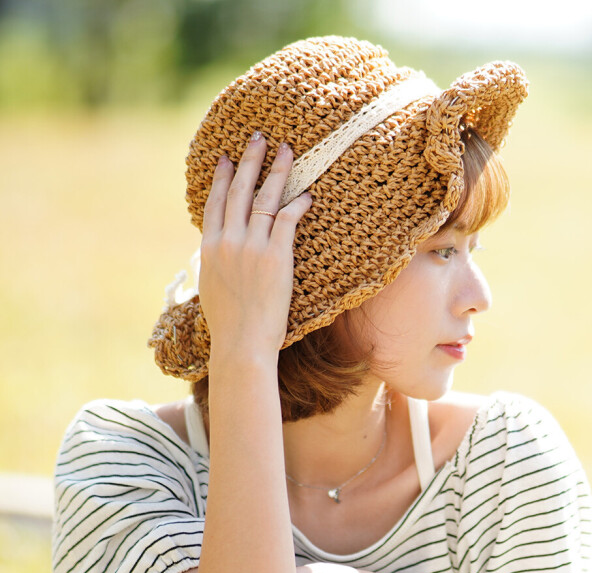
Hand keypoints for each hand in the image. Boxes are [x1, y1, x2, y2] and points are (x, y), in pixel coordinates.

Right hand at [198, 132, 312, 356]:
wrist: (241, 342)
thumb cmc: (230, 323)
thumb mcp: (212, 286)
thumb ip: (215, 264)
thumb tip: (216, 255)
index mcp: (210, 247)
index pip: (215, 203)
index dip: (222, 177)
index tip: (227, 158)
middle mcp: (229, 241)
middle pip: (239, 191)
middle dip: (250, 161)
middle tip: (259, 137)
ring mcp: (252, 246)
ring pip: (265, 199)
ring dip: (278, 172)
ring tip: (288, 151)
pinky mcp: (276, 256)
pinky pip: (289, 220)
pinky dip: (298, 204)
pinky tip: (308, 194)